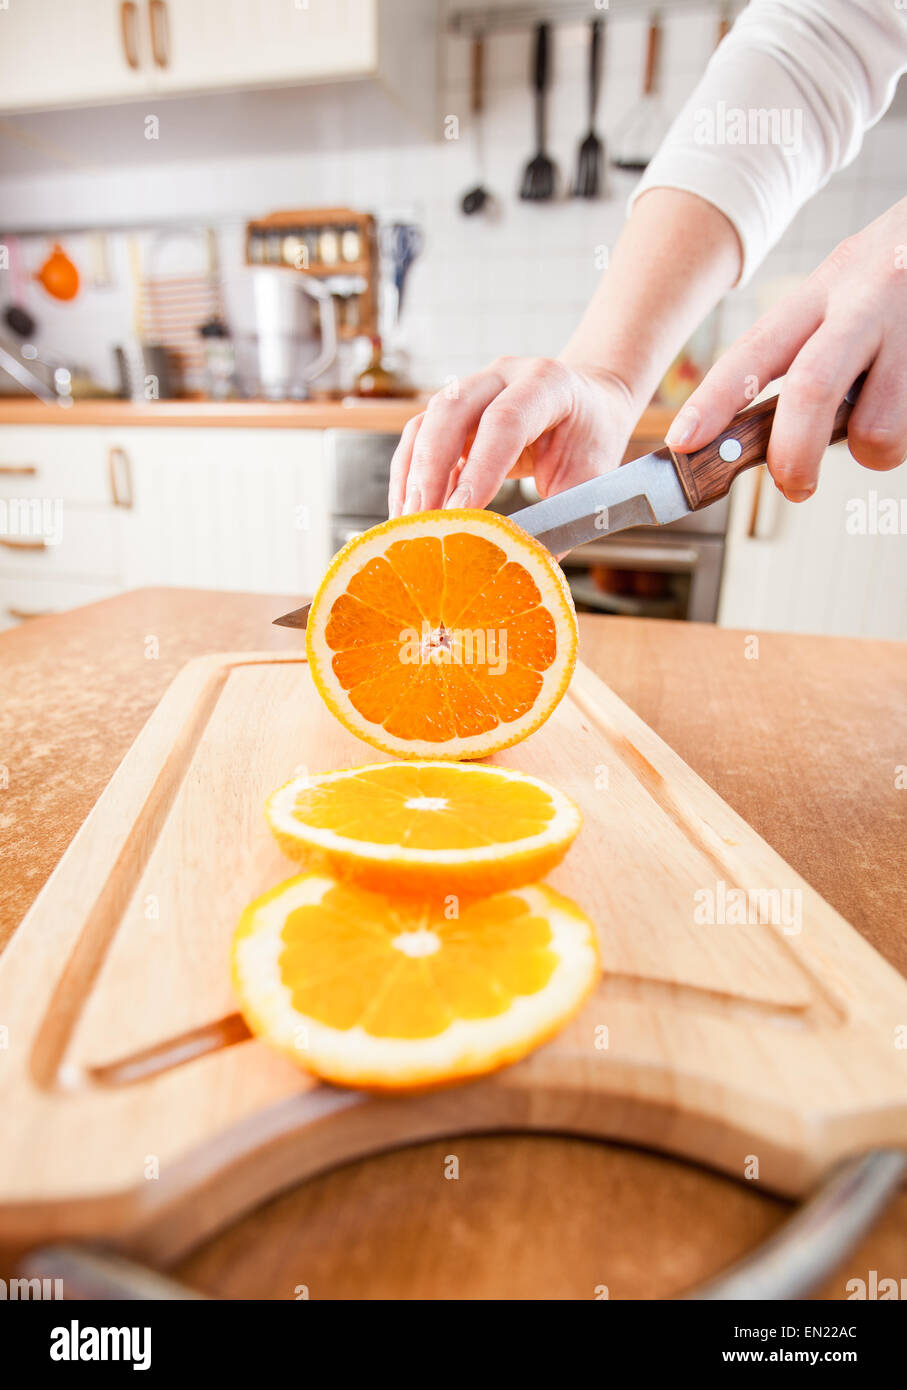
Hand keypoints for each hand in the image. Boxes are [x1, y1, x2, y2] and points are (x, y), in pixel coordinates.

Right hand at [388, 359, 637, 515]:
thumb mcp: (589, 478)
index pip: (505, 421)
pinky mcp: (451, 411)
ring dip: (411, 478)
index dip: (480, 468)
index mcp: (547, 383)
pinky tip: (411, 516)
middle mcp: (504, 375)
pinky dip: (409, 478)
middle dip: (430, 472)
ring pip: (424, 423)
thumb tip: (524, 567)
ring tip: (408, 528)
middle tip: (422, 525)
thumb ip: (559, 518)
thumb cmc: (590, 440)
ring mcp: (472, 387)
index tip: (461, 515)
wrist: (587, 403)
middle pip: (450, 412)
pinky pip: (418, 438)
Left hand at [665, 198, 906, 500]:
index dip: (714, 400)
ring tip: (882, 428)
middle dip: (793, 451)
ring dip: (873, 450)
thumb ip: (804, 352)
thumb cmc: (893, 279)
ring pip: (878, 428)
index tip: (683, 441)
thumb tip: (764, 439)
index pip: (756, 350)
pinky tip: (906, 397)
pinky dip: (905, 435)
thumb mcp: (840, 291)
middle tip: (794, 485)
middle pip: (811, 388)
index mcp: (821, 291)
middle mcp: (863, 304)